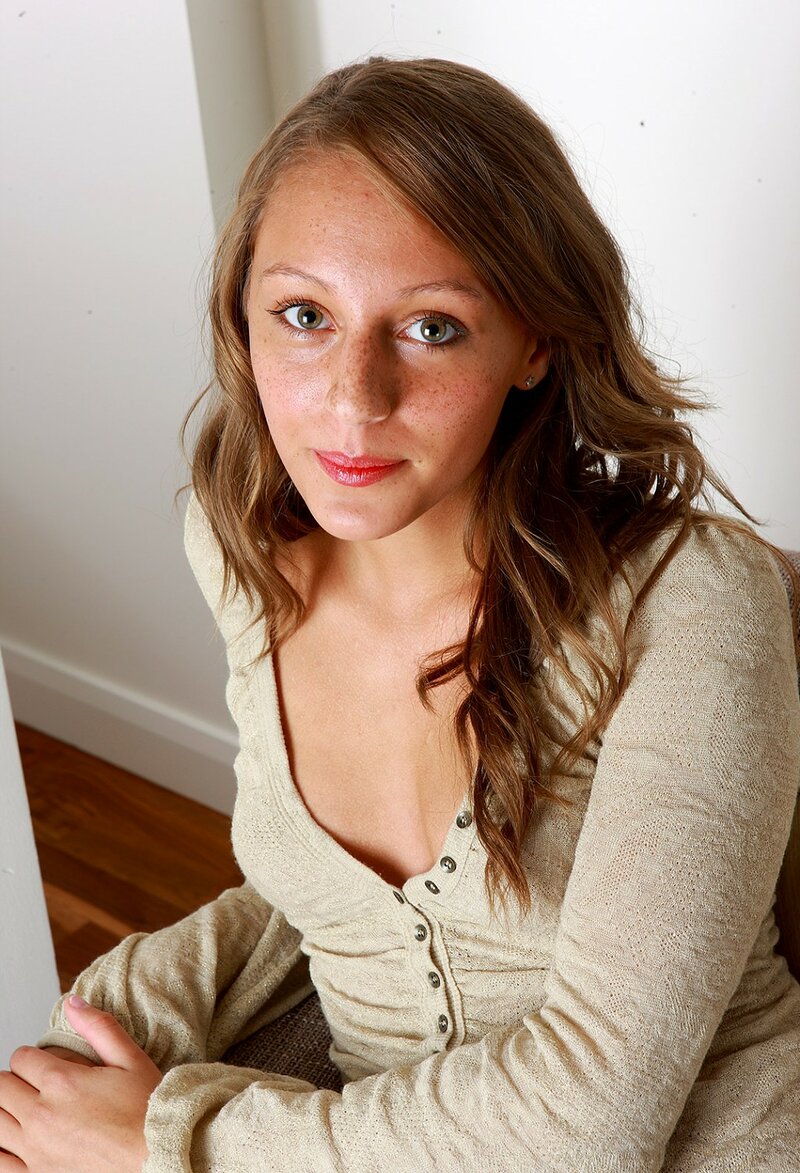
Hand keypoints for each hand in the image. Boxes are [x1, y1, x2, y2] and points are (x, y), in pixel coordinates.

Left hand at [0, 996, 160, 1171]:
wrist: (159, 1156)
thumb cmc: (148, 1111)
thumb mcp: (131, 1059)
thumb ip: (99, 1027)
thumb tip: (73, 1003)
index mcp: (62, 1082)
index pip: (21, 1058)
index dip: (32, 1057)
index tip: (46, 1065)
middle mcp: (42, 1115)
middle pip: (1, 1088)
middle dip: (15, 1081)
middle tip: (35, 1086)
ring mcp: (35, 1150)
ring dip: (5, 1111)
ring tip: (25, 1111)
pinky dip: (1, 1148)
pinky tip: (16, 1140)